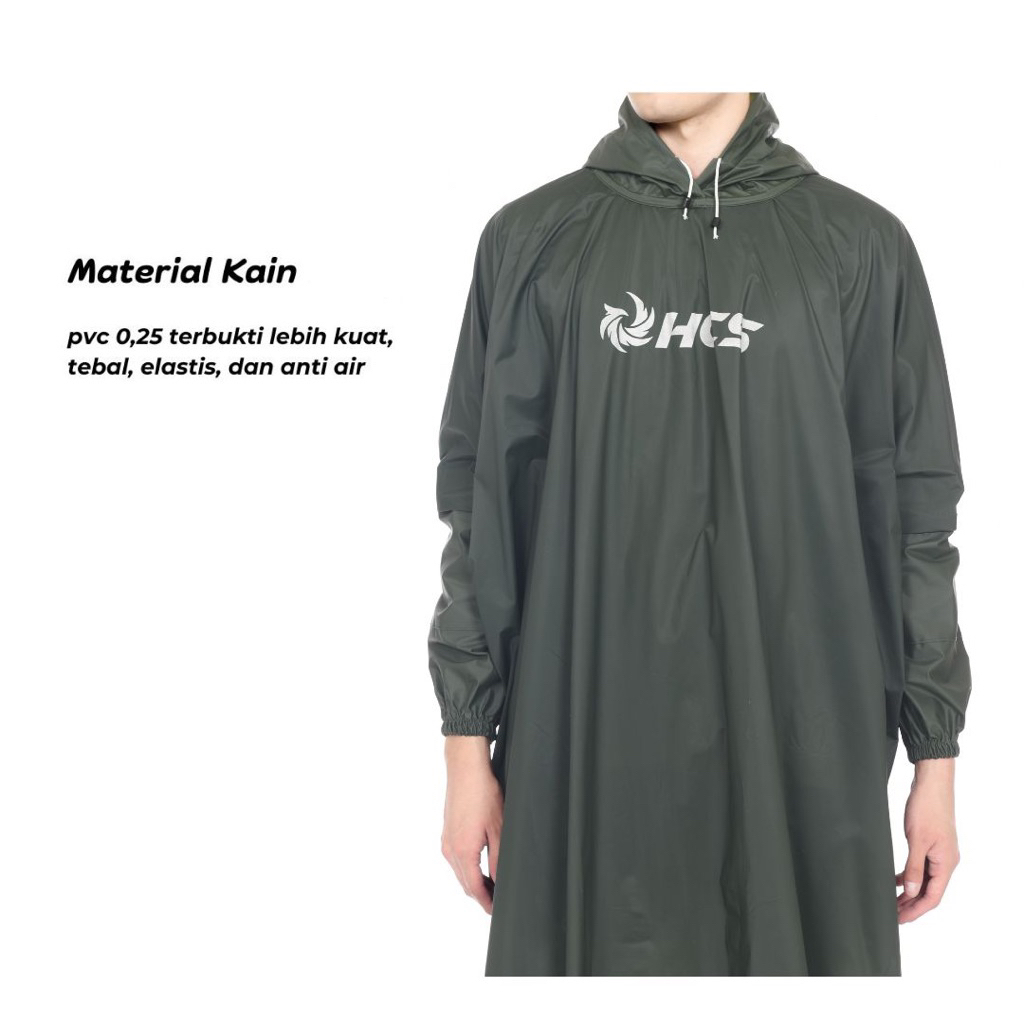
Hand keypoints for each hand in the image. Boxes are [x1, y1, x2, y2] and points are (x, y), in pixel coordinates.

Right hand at [440, 736, 503, 913]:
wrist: (465, 768)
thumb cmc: (483, 793)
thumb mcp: (498, 828)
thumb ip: (498, 859)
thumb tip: (500, 881)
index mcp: (462, 851)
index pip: (474, 888)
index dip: (486, 903)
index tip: (497, 911)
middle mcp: (449, 849)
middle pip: (465, 883)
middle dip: (480, 895)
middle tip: (498, 901)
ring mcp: (445, 840)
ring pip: (459, 872)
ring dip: (473, 882)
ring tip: (492, 885)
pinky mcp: (446, 832)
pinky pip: (455, 859)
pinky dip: (467, 868)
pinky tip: (480, 864)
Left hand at [895, 757, 959, 923]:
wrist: (931, 784)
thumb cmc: (926, 808)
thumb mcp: (917, 840)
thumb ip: (914, 868)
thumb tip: (912, 892)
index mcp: (946, 864)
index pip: (932, 897)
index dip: (915, 911)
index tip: (899, 919)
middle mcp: (946, 861)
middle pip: (929, 892)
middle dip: (911, 905)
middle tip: (893, 915)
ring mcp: (939, 853)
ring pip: (925, 880)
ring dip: (910, 892)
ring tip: (893, 902)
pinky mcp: (931, 844)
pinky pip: (921, 867)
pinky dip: (910, 875)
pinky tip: (897, 880)